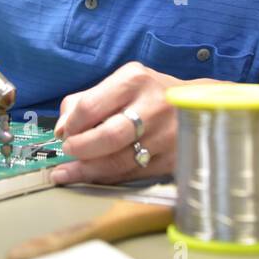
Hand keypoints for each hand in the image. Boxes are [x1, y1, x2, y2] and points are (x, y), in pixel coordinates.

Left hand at [51, 62, 187, 184]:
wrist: (197, 104)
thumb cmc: (148, 93)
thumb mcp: (120, 83)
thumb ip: (85, 101)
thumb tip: (61, 130)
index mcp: (134, 81)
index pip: (91, 107)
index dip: (71, 125)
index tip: (63, 133)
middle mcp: (153, 106)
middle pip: (108, 137)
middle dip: (81, 149)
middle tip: (68, 152)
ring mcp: (166, 136)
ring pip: (120, 162)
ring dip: (89, 171)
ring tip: (69, 173)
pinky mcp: (173, 159)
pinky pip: (133, 175)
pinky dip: (110, 178)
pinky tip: (95, 176)